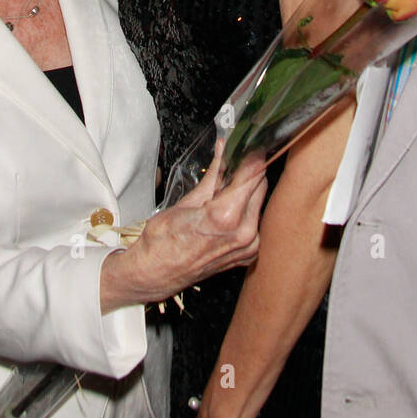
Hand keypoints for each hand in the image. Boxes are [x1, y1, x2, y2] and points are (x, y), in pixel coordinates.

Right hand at [100, 146, 265, 311]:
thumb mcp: (188, 201)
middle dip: (249, 171)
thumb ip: (214, 175)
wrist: (156, 274)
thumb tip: (224, 149)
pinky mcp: (249, 255)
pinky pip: (255, 222)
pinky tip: (228, 209)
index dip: (252, 154)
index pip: (253, 173)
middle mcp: (244, 233)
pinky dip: (246, 211)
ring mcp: (249, 247)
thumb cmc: (163, 241)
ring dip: (248, 192)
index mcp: (227, 217)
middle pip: (260, 186)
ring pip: (259, 203)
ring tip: (226, 189)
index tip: (249, 143)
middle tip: (234, 162)